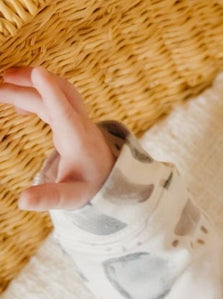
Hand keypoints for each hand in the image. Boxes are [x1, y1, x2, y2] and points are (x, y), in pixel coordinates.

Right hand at [0, 65, 116, 209]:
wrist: (112, 178)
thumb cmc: (91, 187)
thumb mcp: (71, 197)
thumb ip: (48, 197)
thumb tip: (22, 202)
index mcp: (78, 140)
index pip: (65, 112)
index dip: (52, 92)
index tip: (38, 72)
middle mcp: (80, 123)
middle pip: (54, 96)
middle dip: (24, 88)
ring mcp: (77, 116)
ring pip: (56, 89)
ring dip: (29, 83)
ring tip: (2, 83)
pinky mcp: (72, 115)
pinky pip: (54, 95)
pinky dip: (35, 92)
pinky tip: (16, 106)